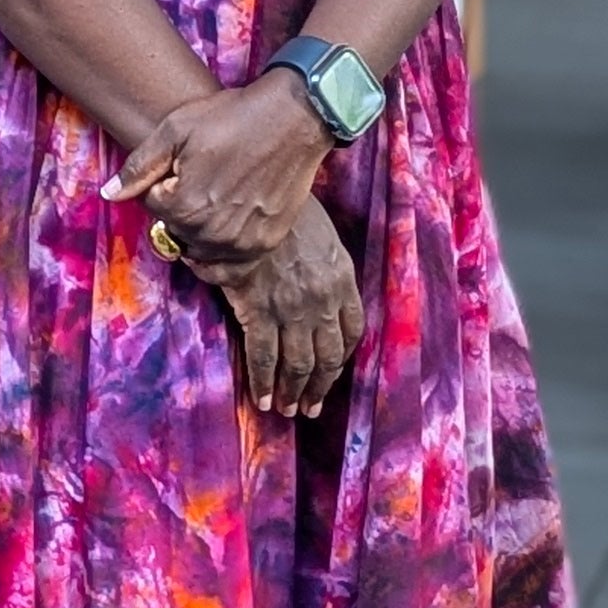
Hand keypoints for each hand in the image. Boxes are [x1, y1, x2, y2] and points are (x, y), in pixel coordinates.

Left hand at [102, 73, 330, 273]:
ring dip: (201, 231)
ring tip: (218, 196)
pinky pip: (232, 267)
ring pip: (200, 251)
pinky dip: (223, 255)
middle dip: (181, 209)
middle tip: (203, 178)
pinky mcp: (264, 245)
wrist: (294, 118)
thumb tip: (108, 195)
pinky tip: (225, 232)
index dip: (163, 184)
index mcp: (182, 205)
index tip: (182, 165)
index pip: (152, 207)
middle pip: (175, 232)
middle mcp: (209, 233)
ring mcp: (239, 243)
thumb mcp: (176, 129)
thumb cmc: (233, 117)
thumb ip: (138, 167)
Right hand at [207, 197, 363, 417]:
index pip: (352, 332)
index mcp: (342, 281)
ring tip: (287, 409)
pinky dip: (265, 382)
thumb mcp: (323, 234)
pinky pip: (264, 357)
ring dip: (294, 392)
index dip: (342, 360)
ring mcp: (292, 309)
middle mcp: (323, 301)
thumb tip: (316, 287)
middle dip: (319, 386)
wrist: (255, 197)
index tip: (332, 373)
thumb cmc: (287, 208)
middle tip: (308, 407)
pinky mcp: (260, 310)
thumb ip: (325, 266)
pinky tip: (264, 399)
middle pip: (327, 356)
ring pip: (298, 364)